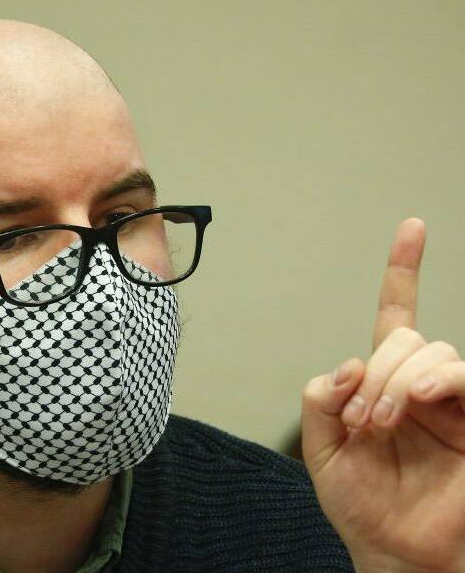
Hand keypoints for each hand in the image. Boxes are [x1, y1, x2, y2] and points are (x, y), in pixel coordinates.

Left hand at [301, 218, 464, 572]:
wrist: (393, 548)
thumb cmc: (360, 503)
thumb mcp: (321, 450)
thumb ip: (320, 400)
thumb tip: (350, 363)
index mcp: (379, 383)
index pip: (394, 316)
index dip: (403, 272)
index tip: (412, 228)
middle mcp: (417, 384)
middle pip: (408, 338)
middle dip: (379, 373)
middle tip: (363, 421)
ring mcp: (449, 402)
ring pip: (435, 352)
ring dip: (401, 381)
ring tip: (383, 423)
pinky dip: (439, 380)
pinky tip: (422, 400)